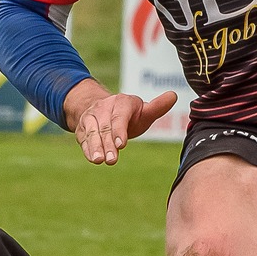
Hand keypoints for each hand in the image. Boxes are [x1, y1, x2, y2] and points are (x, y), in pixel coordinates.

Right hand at [63, 82, 177, 164]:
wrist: (103, 109)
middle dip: (107, 144)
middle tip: (112, 160)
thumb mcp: (144, 110)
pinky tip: (92, 158)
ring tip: (99, 160)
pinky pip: (83, 138)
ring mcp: (91, 117)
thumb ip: (158, 106)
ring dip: (95, 147)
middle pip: (105, 127)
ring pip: (92, 132)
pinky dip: (87, 148)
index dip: (119, 130)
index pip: (119, 116)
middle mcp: (103, 107)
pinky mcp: (83, 127)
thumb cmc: (130, 114)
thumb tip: (173, 95)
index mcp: (121, 102)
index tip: (121, 145)